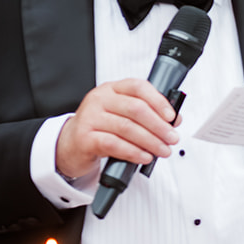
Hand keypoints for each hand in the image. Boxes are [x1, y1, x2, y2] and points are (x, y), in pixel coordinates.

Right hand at [56, 79, 179, 179]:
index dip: (158, 101)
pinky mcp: (84, 138)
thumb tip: (173, 121)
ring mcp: (90, 118)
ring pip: (127, 128)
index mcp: (112, 89)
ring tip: (163, 150)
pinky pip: (114, 144)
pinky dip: (133, 152)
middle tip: (172, 138)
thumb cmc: (100, 128)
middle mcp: (99, 99)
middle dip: (159, 126)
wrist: (69, 145)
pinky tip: (144, 157)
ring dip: (150, 141)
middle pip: (135, 109)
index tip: (172, 116)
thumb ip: (146, 114)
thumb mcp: (121, 115)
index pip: (138, 87)